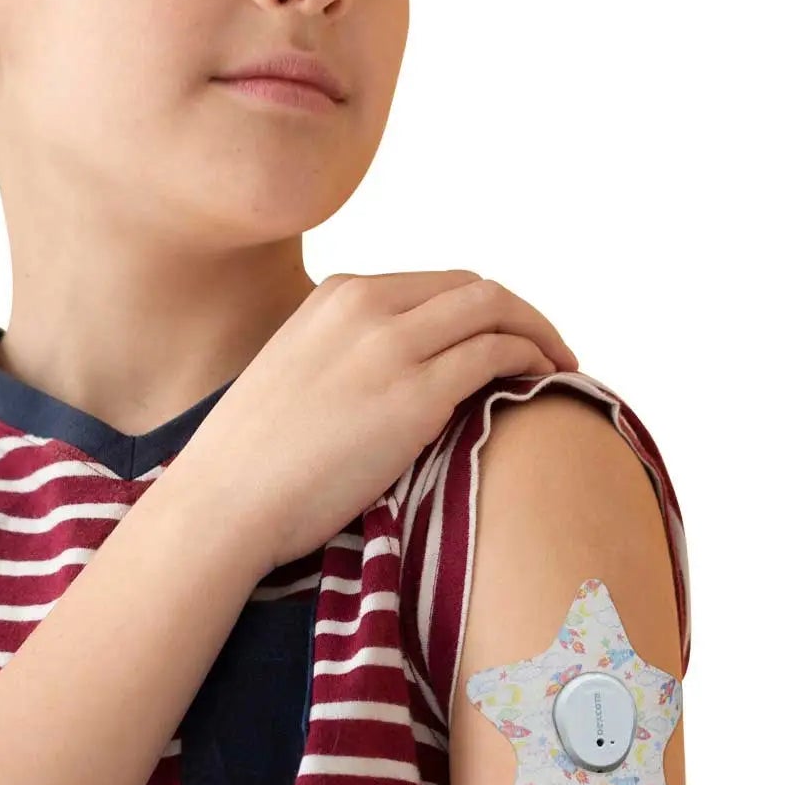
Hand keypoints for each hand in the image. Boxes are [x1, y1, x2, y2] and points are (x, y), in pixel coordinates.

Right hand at [167, 270, 577, 573]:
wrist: (225, 501)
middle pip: (472, 288)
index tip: (502, 339)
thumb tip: (384, 383)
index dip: (480, 309)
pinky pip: (498, 355)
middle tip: (548, 350)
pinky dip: (532, 361)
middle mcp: (365, 307)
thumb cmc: (250, 463)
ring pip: (496, 311)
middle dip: (521, 314)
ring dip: (539, 334)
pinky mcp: (415, 394)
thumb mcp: (292, 376)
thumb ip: (340, 359)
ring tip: (559, 368)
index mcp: (333, 297)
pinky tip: (543, 386)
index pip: (432, 284)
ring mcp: (392, 346)